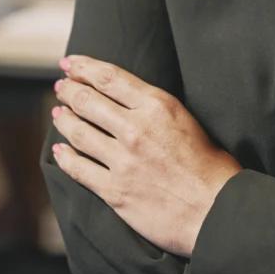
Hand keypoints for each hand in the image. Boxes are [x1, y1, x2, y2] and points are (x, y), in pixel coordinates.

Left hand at [49, 55, 240, 255]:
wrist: (216, 209)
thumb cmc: (210, 166)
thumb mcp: (186, 119)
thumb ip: (154, 107)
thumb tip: (127, 100)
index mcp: (157, 105)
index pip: (108, 77)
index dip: (83, 67)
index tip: (70, 63)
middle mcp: (135, 129)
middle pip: (88, 101)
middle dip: (69, 90)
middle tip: (61, 87)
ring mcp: (123, 160)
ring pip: (79, 133)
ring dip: (64, 120)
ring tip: (58, 113)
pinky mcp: (115, 190)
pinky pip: (79, 169)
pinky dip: (65, 157)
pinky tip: (60, 150)